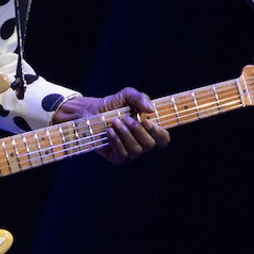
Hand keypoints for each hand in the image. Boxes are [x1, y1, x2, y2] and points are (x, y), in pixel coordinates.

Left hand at [53, 87, 169, 164]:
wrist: (90, 112)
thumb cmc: (112, 105)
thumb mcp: (126, 95)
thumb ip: (140, 98)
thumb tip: (151, 109)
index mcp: (148, 130)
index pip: (163, 139)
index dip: (158, 132)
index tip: (146, 121)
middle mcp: (141, 143)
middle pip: (150, 145)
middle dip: (138, 131)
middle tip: (126, 119)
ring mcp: (130, 152)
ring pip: (136, 150)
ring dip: (125, 134)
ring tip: (114, 122)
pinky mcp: (117, 158)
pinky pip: (123, 155)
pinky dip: (116, 141)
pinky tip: (109, 131)